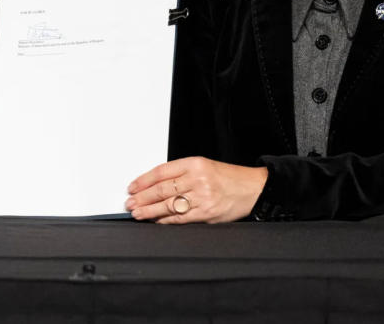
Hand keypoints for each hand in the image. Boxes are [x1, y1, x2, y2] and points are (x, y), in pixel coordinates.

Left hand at [125, 156, 266, 223]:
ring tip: (137, 213)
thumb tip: (153, 186)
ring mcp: (203, 197)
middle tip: (130, 203)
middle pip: (162, 189)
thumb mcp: (203, 166)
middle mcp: (198, 179)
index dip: (143, 181)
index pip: (161, 172)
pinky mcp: (207, 213)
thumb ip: (180, 174)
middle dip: (142, 198)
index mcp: (194, 164)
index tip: (132, 187)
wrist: (253, 188)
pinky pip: (181, 218)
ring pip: (168, 205)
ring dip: (149, 211)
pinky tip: (156, 221)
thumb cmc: (228, 178)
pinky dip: (166, 220)